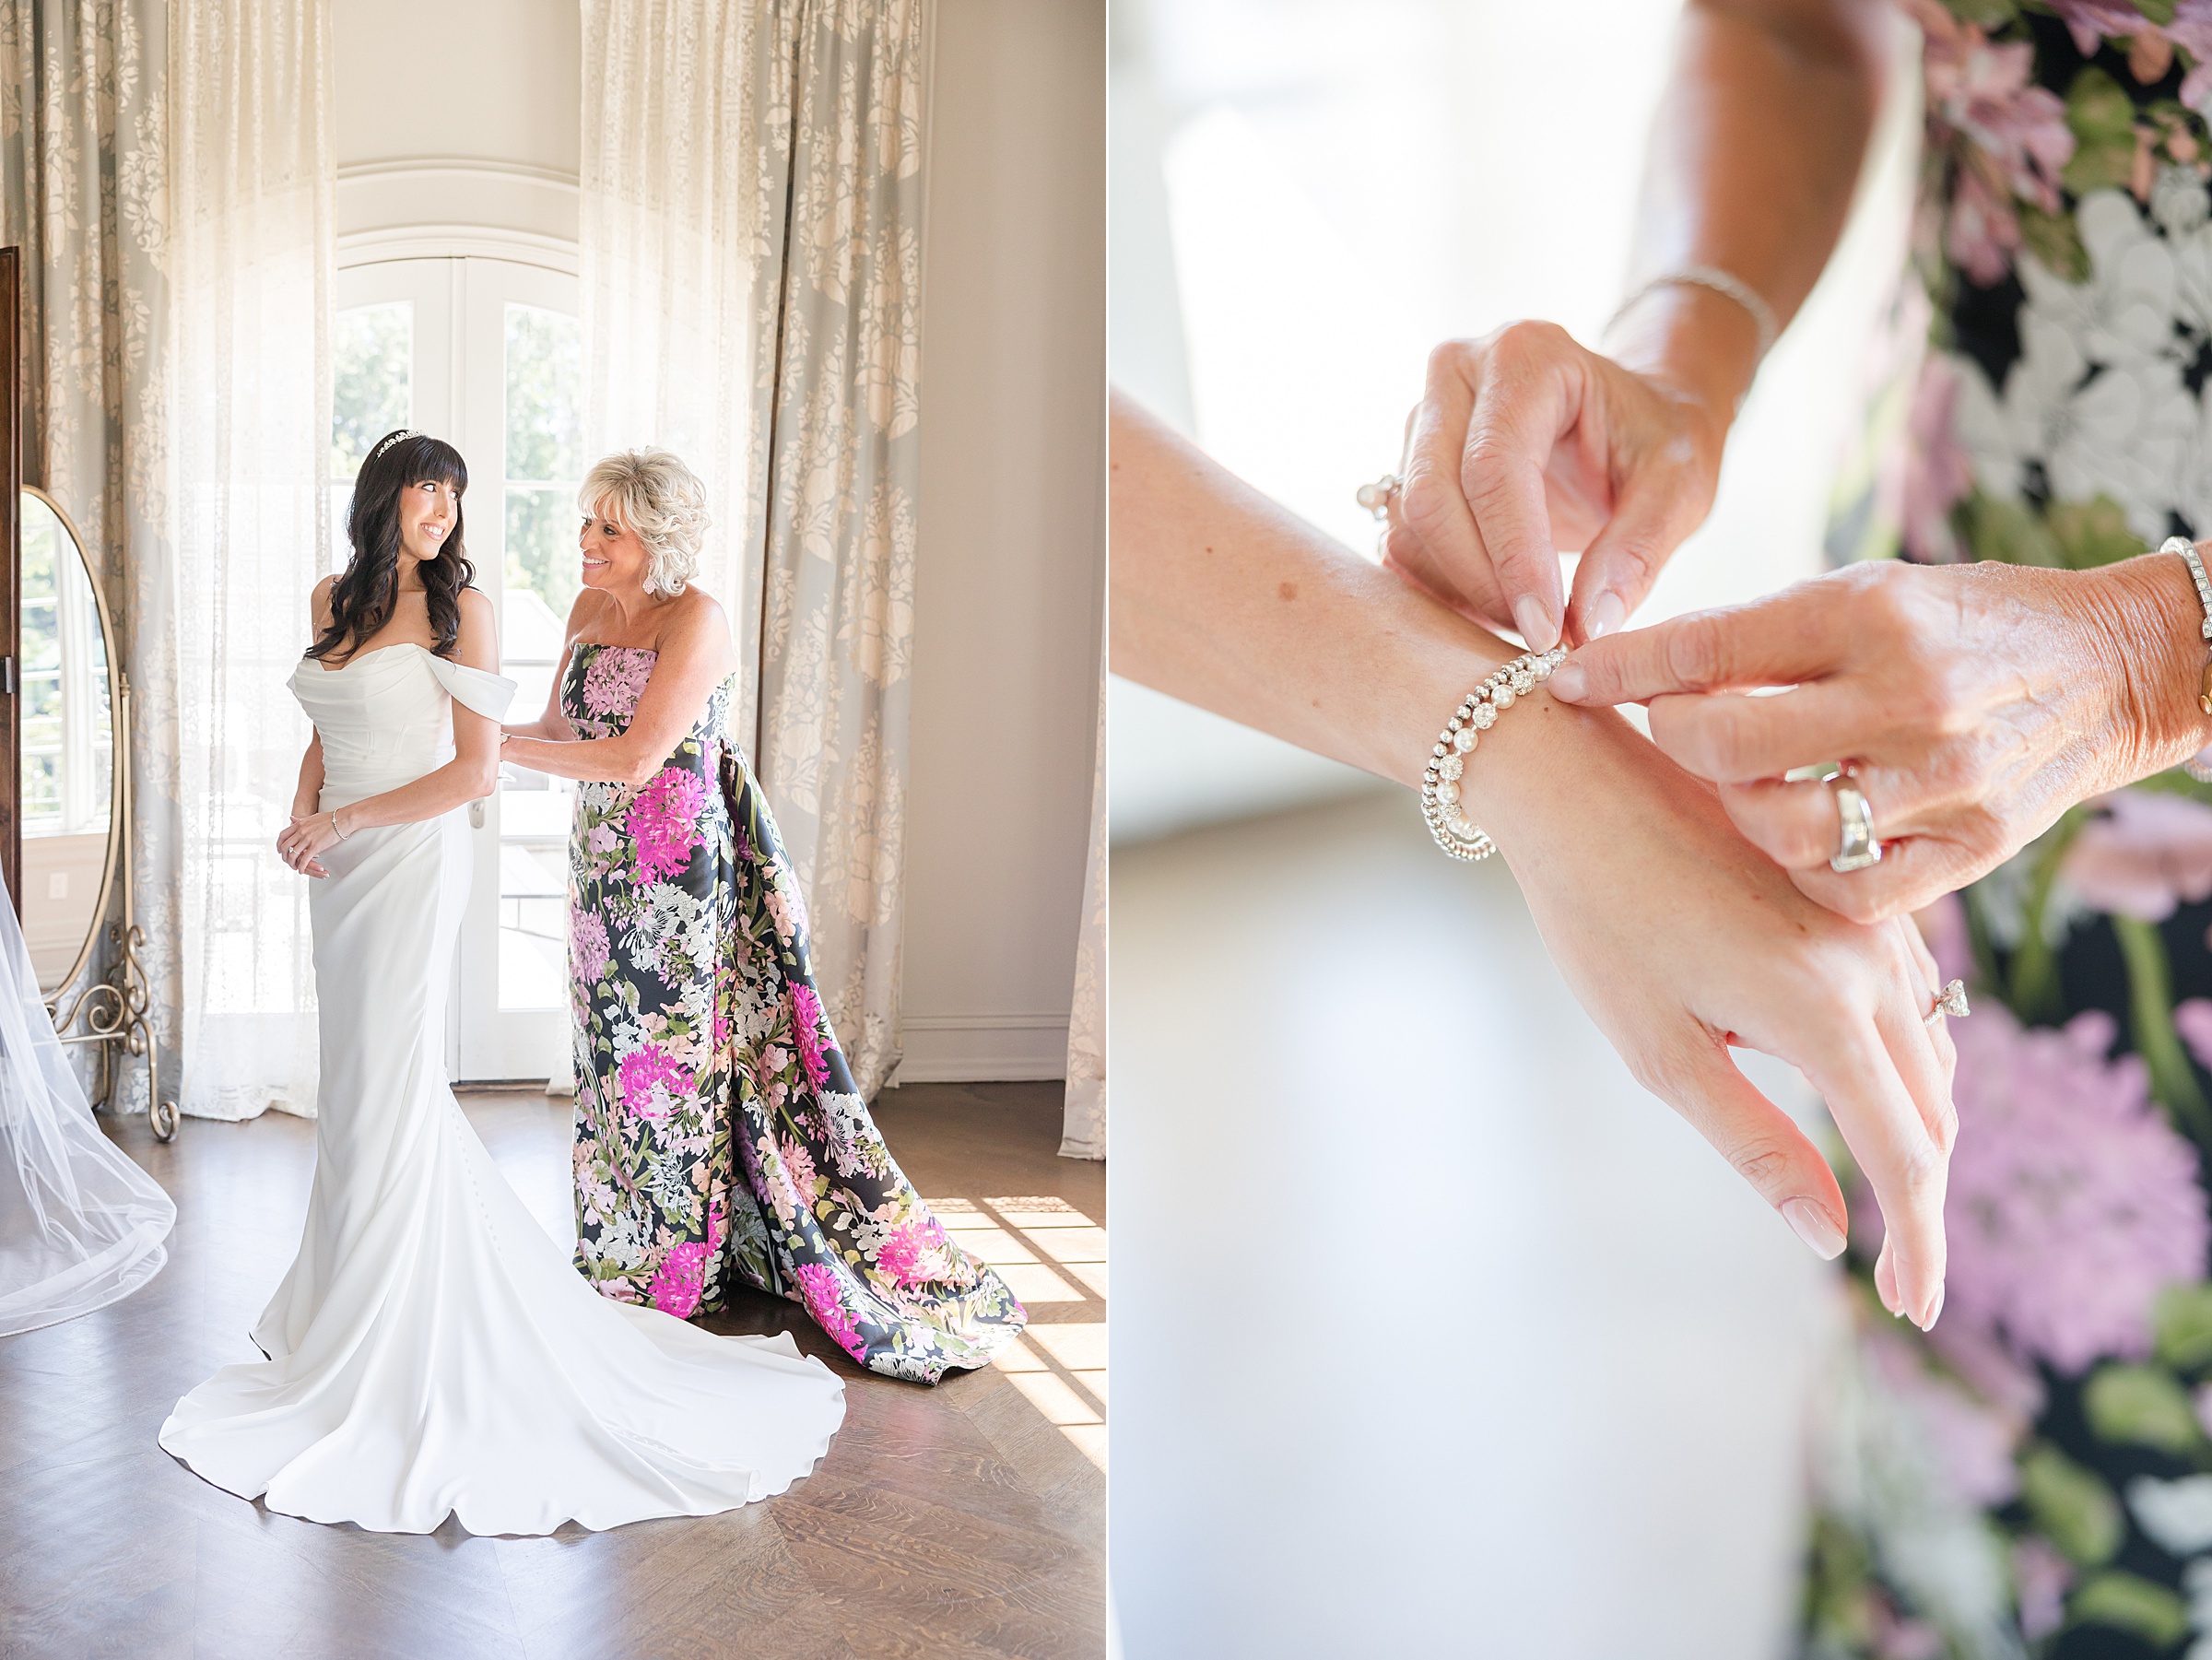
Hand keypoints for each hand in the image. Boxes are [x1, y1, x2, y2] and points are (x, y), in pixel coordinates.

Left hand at [277, 810, 339, 877]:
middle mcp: (301, 832)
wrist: (342, 820)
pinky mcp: (315, 847)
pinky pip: (304, 860)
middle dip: (283, 855)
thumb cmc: (330, 818)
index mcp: (299, 824)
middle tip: (286, 859)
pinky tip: (301, 870)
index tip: (280, 849)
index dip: (279, 844)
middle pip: (285, 846)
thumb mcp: (311, 817)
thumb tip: (292, 818)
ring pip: (293, 855)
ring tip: (294, 866)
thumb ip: (300, 820)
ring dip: (292, 863)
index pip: (282, 835)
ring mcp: (307, 839)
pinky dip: (301, 867)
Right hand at [1380, 322, 1730, 651]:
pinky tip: (1493, 607)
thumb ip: (1639, 552)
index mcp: (1529, 356)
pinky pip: (1401, 536)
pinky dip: (1440, 584)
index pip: (1494, 467)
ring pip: (1408, 523)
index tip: (1547, 632)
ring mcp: (1423, 414)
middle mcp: (1459, 370)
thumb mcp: (1680, 489)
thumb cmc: (1658, 442)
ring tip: (1525, 621)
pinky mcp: (1407, 458)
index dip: (1513, 558)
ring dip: (1458, 588)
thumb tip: (1589, 627)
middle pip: (1432, 496)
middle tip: (1535, 639)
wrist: (1630, 418)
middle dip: (1480, 581)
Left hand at [1479, 698, 1957, 1328]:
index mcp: (1824, 1012)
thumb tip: (1827, 1234)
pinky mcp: (1858, 891)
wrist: (1579, 780)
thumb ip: (1756, 1143)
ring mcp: (1873, 919)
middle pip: (1934, 1108)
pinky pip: (1914, 993)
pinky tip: (1867, 1080)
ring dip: (1917, 1123)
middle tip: (1899, 1267)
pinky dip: (1904, 1054)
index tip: (1915, 1308)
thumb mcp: (1660, 1049)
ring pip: (1932, 1049)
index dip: (1920, 1243)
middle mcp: (1872, 963)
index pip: (1906, 1157)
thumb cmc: (1599, 920)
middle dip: (1920, 1192)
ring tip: (1886, 1190)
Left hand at [1546, 554, 2211, 922]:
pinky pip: (1851, 892)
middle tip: (1676, 734)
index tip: (1566, 676)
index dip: (1622, 667)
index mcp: (1869, 615)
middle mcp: (1908, 696)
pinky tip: (1797, 843)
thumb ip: (1755, 638)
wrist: (2110, 666)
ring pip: (1781, 830)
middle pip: (1729, 747)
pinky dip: (1805, 874)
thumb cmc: (1959, 624)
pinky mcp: (1972, 849)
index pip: (1709, 647)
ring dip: (1738, 815)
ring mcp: (1944, 781)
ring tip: (1744, 787)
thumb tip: (1632, 670)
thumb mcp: (1861, 596)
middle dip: (1675, 744)